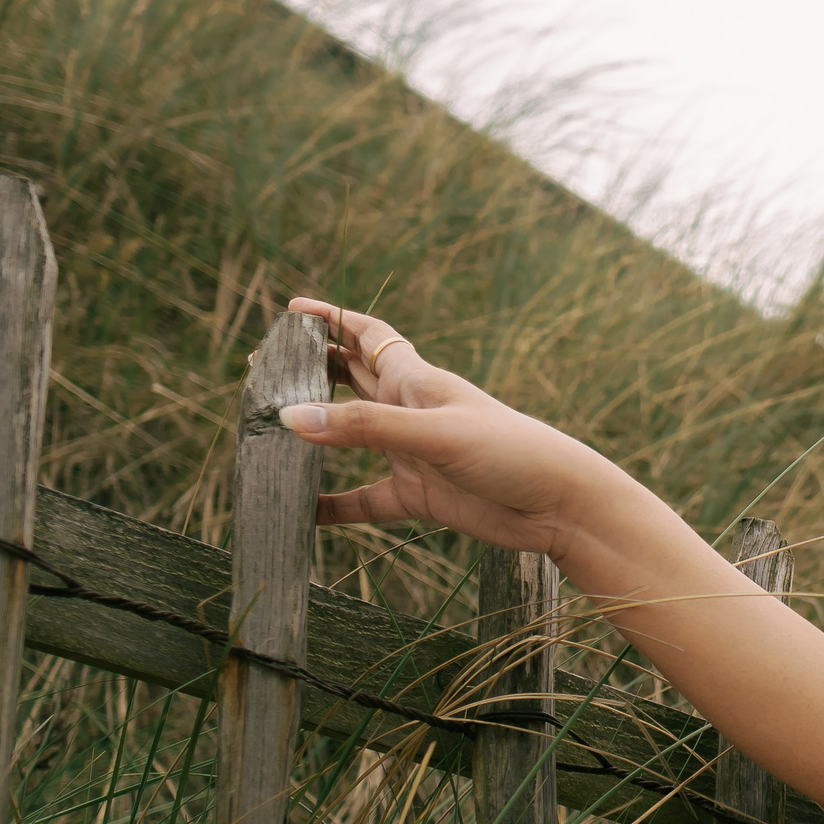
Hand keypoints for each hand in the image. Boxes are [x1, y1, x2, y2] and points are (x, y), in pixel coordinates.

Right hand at [280, 298, 629, 559]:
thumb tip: (292, 420)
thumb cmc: (512, 453)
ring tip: (267, 430)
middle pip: (350, 379)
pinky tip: (302, 513)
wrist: (562, 506)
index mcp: (416, 380)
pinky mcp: (420, 496)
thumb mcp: (435, 434)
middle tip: (261, 368)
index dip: (332, 319)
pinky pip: (365, 499)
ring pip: (351, 436)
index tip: (290, 310)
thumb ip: (366, 428)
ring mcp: (413, 454)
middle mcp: (410, 412)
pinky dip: (334, 505)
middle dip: (311, 370)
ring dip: (315, 432)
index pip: (366, 335)